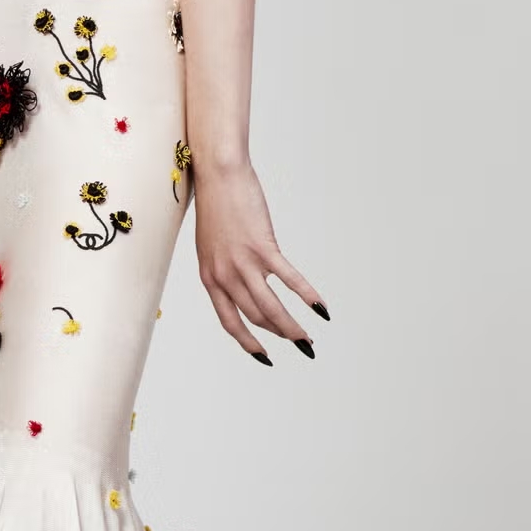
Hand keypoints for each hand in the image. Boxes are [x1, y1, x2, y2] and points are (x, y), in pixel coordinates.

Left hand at [191, 157, 329, 362]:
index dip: (247, 342)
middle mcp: (224, 276)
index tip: (264, 355)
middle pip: (255, 317)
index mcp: (210, 278)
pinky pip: (288, 279)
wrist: (218, 175)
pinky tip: (320, 308)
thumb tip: (246, 282)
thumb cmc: (216, 206)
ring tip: (308, 338)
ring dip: (292, 327)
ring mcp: (243, 263)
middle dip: (279, 334)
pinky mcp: (262, 247)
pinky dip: (307, 296)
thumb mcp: (212, 246)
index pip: (229, 321)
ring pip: (270, 308)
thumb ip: (225, 268)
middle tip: (300, 343)